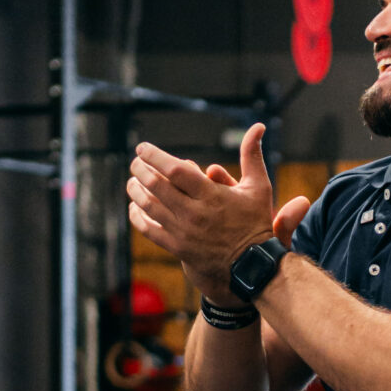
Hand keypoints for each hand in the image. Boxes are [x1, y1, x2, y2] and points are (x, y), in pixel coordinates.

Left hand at [127, 125, 307, 304]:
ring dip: (136, 190)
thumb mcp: (258, 186)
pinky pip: (149, 230)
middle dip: (141, 170)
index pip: (174, 170)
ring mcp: (184, 232)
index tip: (142, 148)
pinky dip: (138, 216)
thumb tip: (257, 126)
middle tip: (136, 162)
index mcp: (211, 195)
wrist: (252, 264)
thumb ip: (252, 154)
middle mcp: (194, 213)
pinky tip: (135, 207)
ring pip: (149, 206)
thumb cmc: (255, 221)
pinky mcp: (178, 248)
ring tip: (133, 181)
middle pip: (156, 185)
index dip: (154, 156)